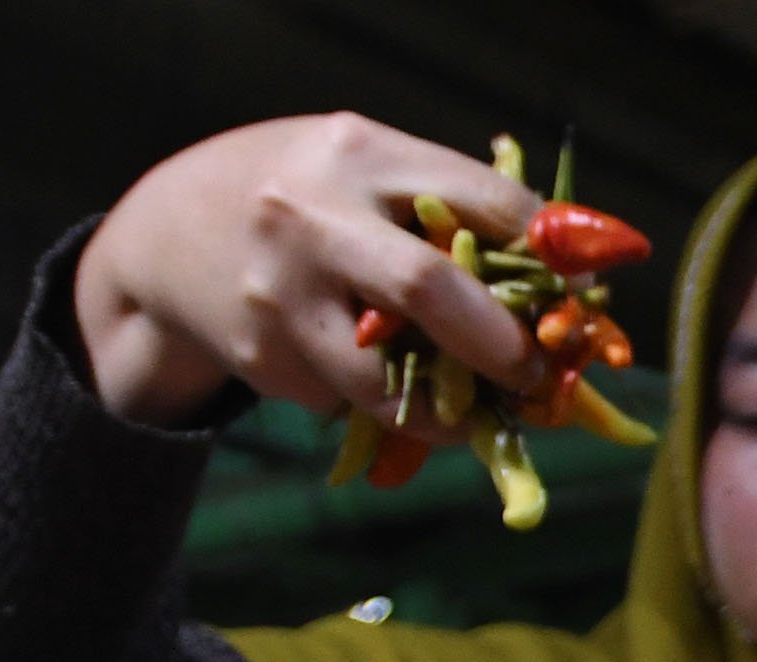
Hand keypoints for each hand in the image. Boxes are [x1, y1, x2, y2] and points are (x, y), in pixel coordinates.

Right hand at [76, 114, 537, 431]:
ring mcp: (282, 295)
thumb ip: (450, 208)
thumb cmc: (306, 198)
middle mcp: (316, 218)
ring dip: (453, 412)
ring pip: (390, 382)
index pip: (485, 203)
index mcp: (361, 155)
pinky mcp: (266, 358)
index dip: (553, 255)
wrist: (169, 234)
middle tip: (540, 374)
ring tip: (479, 412)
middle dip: (504, 345)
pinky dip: (386, 403)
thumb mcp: (365, 170)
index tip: (587, 294)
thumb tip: (570, 280)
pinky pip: (351, 400)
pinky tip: (380, 381)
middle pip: (432, 290)